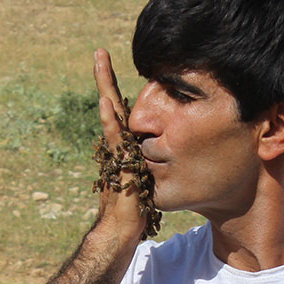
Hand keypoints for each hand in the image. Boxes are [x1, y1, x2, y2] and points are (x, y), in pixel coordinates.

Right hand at [92, 48, 147, 242]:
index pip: (123, 112)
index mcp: (125, 144)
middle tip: (99, 53)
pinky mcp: (119, 163)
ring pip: (111, 114)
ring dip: (104, 87)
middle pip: (112, 105)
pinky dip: (110, 118)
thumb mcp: (151, 179)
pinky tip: (107, 102)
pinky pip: (115, 137)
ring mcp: (115, 151)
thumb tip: (184, 155)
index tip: (116, 68)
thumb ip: (157, 164)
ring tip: (100, 62)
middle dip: (105, 79)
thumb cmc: (138, 209)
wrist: (123, 229)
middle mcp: (117, 143)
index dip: (118, 90)